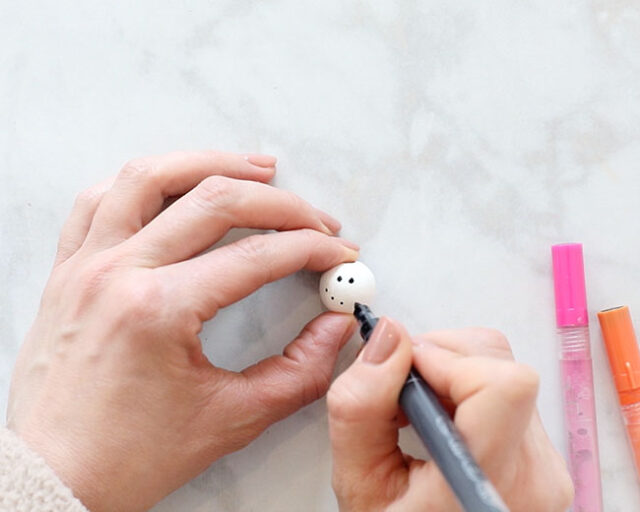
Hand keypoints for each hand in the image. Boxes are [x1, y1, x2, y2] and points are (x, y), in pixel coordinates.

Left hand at [7, 151, 358, 511]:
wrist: (55, 475)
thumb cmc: (128, 456)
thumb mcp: (231, 419)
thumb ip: (299, 372)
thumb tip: (336, 328)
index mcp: (157, 311)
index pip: (256, 256)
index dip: (312, 248)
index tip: (337, 254)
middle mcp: (117, 274)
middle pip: (214, 202)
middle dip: (281, 204)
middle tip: (315, 218)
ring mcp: (87, 265)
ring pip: (151, 177)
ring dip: (211, 163)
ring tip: (257, 168)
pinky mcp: (70, 270)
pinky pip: (102, 199)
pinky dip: (146, 180)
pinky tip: (176, 182)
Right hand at [327, 317, 572, 510]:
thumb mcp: (359, 486)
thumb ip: (361, 408)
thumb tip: (387, 337)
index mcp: (491, 483)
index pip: (504, 385)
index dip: (444, 358)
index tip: (402, 370)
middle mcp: (536, 471)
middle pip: (499, 363)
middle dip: (435, 359)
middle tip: (399, 396)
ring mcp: (547, 463)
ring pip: (501, 368)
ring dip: (447, 372)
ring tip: (415, 414)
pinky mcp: (542, 454)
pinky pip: (506, 390)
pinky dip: (463, 388)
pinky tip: (437, 421)